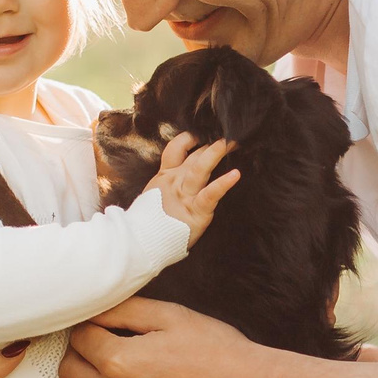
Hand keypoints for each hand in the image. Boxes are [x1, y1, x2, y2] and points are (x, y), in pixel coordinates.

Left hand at [63, 297, 272, 377]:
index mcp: (120, 362)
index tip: (102, 328)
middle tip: (104, 351)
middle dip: (82, 357)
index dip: (89, 328)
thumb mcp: (175, 317)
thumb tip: (91, 308)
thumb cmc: (224, 355)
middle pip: (70, 374)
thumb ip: (125, 310)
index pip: (78, 338)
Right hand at [140, 132, 240, 246]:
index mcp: (165, 177)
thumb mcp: (152, 197)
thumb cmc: (148, 224)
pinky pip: (211, 194)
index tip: (200, 134)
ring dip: (215, 154)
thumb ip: (165, 186)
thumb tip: (174, 178)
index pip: (175, 149)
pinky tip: (236, 174)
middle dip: (212, 145)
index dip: (188, 139)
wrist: (141, 243)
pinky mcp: (196, 210)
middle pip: (194, 156)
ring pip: (200, 168)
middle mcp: (175, 181)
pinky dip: (223, 183)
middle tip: (228, 135)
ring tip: (231, 143)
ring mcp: (185, 195)